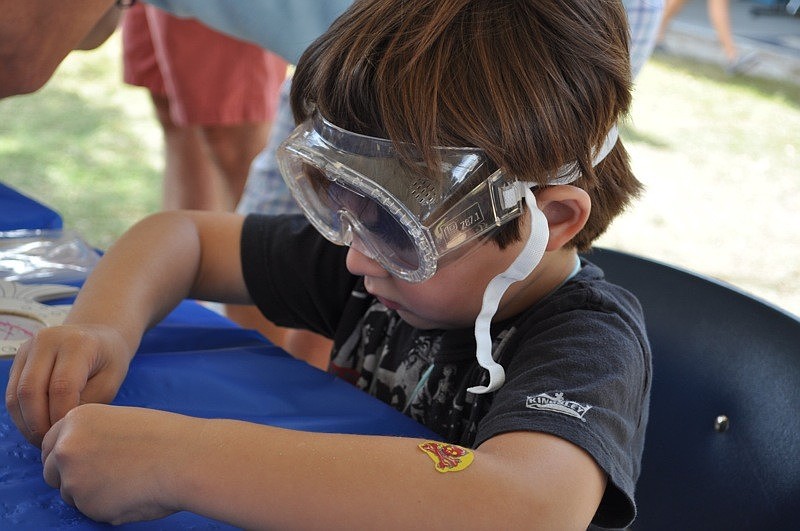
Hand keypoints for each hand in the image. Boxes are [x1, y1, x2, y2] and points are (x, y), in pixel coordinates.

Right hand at [5, 324, 132, 446]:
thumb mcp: (111, 381)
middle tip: (52, 443)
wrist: (100, 336)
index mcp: (77, 343)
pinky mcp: (19, 358)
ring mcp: (29, 348)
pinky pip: (12, 393)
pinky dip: (22, 415)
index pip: (61, 387)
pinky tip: (37, 427)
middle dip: (38, 425)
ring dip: (27, 423)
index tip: (69, 435)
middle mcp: (48, 340)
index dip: (61, 416)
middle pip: (30, 391)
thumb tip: (61, 427)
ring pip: (16, 395)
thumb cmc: (109, 361)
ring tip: (44, 439)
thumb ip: (88, 402)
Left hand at [41, 403, 194, 524]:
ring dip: (90, 493)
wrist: (186, 458)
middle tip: (104, 476)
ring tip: (127, 482)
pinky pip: (90, 511)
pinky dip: (107, 507)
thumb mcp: (120, 420)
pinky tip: (132, 493)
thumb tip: (79, 460)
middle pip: (50, 471)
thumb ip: (92, 435)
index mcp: (76, 420)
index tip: (82, 461)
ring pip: (70, 494)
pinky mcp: (87, 505)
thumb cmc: (165, 437)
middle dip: (70, 476)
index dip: (67, 455)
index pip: (51, 443)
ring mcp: (73, 478)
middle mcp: (66, 447)